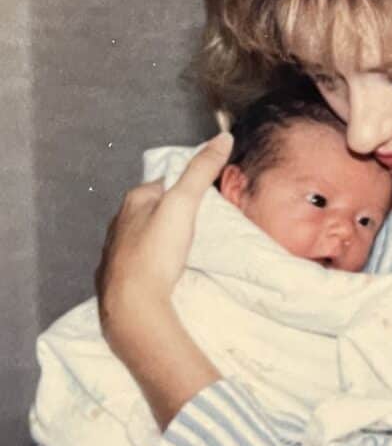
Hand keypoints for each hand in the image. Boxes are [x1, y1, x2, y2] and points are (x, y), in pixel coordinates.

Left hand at [96, 133, 230, 426]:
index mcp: (133, 202)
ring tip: (182, 253)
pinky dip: (150, 267)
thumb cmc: (157, 252)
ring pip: (142, 239)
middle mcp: (119, 224)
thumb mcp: (185, 203)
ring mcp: (115, 254)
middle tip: (196, 228)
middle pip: (151, 212)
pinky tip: (163, 276)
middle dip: (170, 216)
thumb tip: (222, 138)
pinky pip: (137, 267)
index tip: (202, 200)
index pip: (161, 184)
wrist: (134, 307)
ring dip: (159, 242)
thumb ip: (202, 170)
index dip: (182, 189)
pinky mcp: (117, 281)